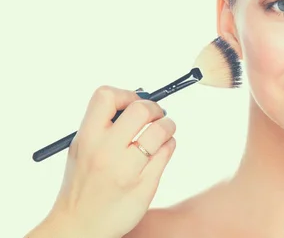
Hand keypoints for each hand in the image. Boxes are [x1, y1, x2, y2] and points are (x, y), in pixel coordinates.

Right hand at [39, 86, 175, 237]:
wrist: (79, 226)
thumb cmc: (84, 182)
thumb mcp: (81, 149)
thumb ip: (104, 125)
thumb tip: (137, 100)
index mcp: (87, 138)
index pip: (107, 97)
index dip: (125, 94)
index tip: (132, 103)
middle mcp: (106, 152)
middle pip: (141, 110)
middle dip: (154, 108)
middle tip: (155, 114)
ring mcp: (127, 170)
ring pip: (161, 130)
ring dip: (167, 125)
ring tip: (162, 131)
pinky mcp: (144, 185)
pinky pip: (168, 152)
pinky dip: (169, 145)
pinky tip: (161, 150)